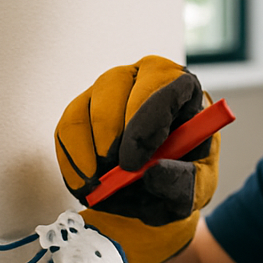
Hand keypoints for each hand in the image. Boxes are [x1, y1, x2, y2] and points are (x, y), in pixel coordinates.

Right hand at [55, 56, 219, 262]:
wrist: (158, 185)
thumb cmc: (182, 175)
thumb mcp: (196, 186)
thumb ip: (182, 182)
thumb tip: (152, 174)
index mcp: (181, 86)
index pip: (162, 85)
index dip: (145, 122)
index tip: (132, 163)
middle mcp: (142, 76)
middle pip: (115, 84)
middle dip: (109, 132)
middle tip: (110, 173)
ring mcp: (108, 88)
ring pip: (85, 105)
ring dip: (87, 149)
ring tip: (100, 183)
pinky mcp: (82, 108)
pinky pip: (66, 127)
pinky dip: (71, 160)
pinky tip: (85, 183)